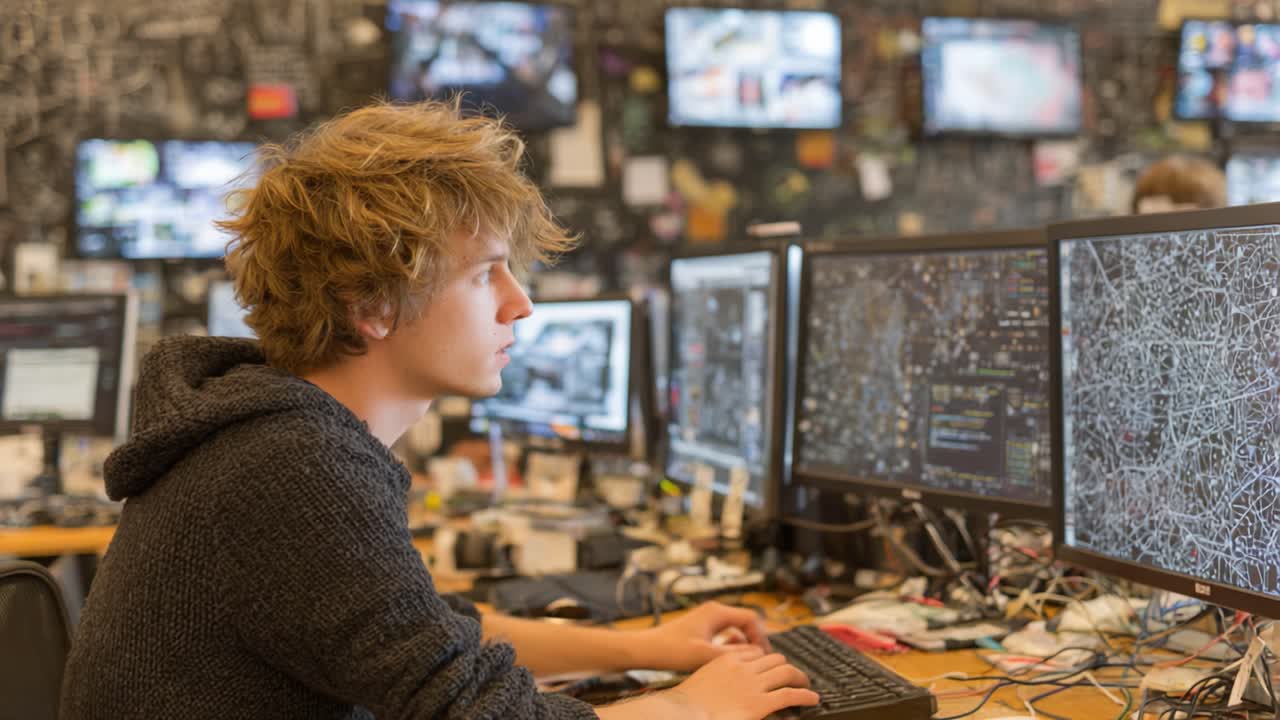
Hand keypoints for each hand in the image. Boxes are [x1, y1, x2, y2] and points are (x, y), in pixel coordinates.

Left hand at [632, 601, 771, 671]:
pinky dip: (730, 646)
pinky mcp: (701, 628)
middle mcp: (714, 611)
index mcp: (717, 612)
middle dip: (754, 641)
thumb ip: (734, 655)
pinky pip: (724, 635)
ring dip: (742, 645)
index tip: (764, 656)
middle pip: (746, 622)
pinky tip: (726, 661)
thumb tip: (758, 653)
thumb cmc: (671, 650)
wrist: (646, 649)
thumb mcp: (705, 655)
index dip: (762, 637)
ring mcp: (707, 619)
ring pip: (735, 630)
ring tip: (744, 663)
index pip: (751, 618)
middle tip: (759, 661)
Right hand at [671, 646, 818, 719]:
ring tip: (805, 684)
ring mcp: (753, 684)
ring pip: (786, 672)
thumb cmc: (687, 705)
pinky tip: (812, 699)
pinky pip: (791, 694)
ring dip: (799, 677)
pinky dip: (805, 695)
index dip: (766, 659)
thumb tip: (725, 684)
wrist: (683, 714)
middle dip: (785, 666)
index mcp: (726, 661)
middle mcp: (743, 668)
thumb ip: (717, 677)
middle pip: (774, 659)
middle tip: (792, 675)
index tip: (771, 666)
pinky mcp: (761, 703)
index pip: (755, 652)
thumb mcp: (703, 682)